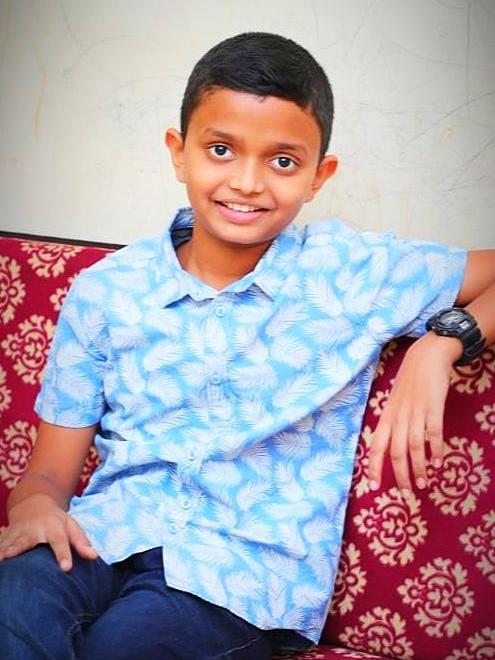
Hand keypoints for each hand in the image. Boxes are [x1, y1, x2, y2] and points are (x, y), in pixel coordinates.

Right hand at [0, 494, 97, 570]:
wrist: (33, 504)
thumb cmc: (56, 520)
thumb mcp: (71, 525)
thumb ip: (81, 541)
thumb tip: (94, 557)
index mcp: (53, 527)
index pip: (60, 541)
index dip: (63, 554)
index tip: (67, 568)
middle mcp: (33, 530)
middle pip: (26, 540)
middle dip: (18, 547)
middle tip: (10, 556)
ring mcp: (16, 533)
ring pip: (7, 542)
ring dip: (2, 550)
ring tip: (0, 559)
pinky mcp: (5, 536)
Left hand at [367, 333, 460, 495]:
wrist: (425, 357)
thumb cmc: (409, 384)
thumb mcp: (395, 404)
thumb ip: (393, 424)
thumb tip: (391, 449)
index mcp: (387, 417)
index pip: (376, 446)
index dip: (373, 467)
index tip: (373, 486)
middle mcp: (399, 416)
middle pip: (396, 451)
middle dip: (400, 475)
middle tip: (407, 492)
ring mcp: (416, 411)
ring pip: (414, 446)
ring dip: (419, 467)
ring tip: (423, 483)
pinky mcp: (433, 407)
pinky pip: (434, 433)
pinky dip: (436, 450)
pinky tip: (439, 462)